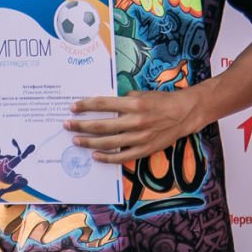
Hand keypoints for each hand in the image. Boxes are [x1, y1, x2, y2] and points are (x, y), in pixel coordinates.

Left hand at [66, 90, 200, 163]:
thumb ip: (122, 100)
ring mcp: (140, 137)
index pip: (103, 104)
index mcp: (133, 104)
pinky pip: (122, 157)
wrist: (184, 114)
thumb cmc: (160, 101)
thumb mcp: (141, 94)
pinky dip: (107, 158)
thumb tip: (102, 105)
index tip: (73, 108)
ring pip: (108, 143)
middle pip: (101, 125)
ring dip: (89, 142)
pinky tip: (95, 155)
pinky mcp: (144, 150)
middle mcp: (135, 121)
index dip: (86, 106)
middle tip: (67, 125)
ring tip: (76, 140)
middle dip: (81, 125)